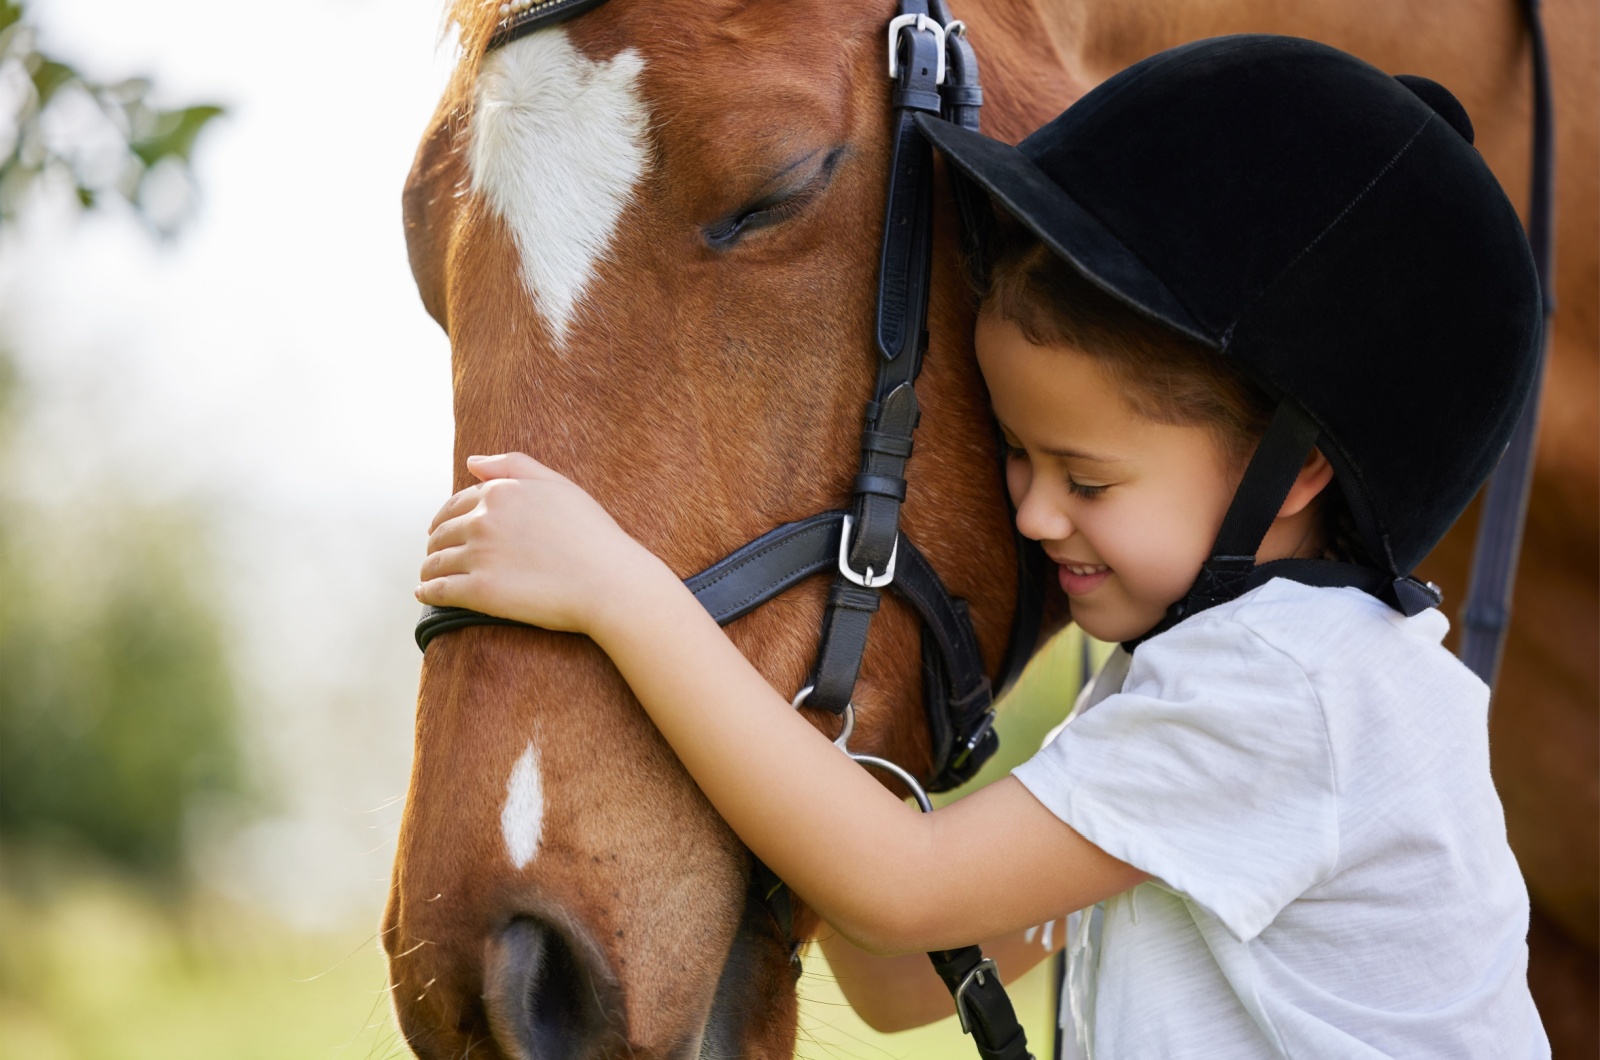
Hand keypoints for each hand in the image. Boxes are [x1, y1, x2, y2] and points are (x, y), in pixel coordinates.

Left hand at [415, 453, 659, 633]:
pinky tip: (425, 594)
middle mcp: (483, 521)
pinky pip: (439, 590)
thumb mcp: (558, 485)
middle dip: (435, 543)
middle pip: (442, 533)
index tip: (443, 529)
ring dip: (428, 569)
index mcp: (500, 493)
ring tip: (430, 577)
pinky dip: (428, 592)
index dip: (445, 518)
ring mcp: (479, 556)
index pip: (456, 504)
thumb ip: (513, 465)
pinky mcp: (480, 592)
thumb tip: (471, 462)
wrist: (609, 581)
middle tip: (436, 555)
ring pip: (436, 562)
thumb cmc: (591, 533)